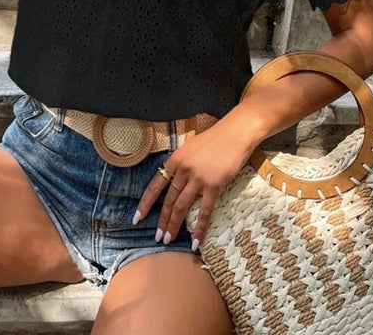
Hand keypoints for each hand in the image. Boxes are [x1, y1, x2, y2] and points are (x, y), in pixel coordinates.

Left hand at [131, 120, 263, 250]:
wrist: (235, 133)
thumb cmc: (216, 138)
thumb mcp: (191, 147)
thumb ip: (183, 164)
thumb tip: (177, 180)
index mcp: (175, 159)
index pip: (155, 185)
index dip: (146, 203)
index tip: (137, 217)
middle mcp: (183, 169)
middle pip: (169, 199)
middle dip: (162, 220)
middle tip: (157, 237)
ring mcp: (198, 178)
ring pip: (182, 207)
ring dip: (174, 225)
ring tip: (168, 240)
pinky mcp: (213, 185)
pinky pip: (205, 211)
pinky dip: (200, 228)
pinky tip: (196, 241)